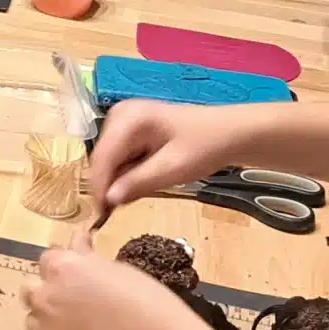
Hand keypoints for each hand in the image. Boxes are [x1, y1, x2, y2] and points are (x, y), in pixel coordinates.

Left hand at [23, 234, 212, 329]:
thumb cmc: (148, 303)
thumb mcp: (117, 269)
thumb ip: (86, 256)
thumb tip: (76, 239)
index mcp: (61, 268)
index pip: (46, 260)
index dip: (63, 267)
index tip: (78, 277)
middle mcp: (45, 298)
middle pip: (32, 290)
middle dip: (49, 293)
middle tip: (78, 303)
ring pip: (35, 321)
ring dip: (51, 321)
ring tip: (84, 329)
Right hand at [85, 99, 254, 214]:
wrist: (228, 133)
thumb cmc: (205, 147)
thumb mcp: (173, 169)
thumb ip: (138, 183)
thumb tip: (107, 199)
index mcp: (128, 118)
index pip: (102, 157)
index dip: (100, 187)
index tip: (101, 215)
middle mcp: (119, 114)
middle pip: (103, 158)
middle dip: (111, 183)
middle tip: (123, 209)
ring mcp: (124, 120)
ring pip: (110, 159)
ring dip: (120, 179)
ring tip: (142, 191)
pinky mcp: (130, 128)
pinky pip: (120, 156)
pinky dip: (128, 171)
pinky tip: (145, 178)